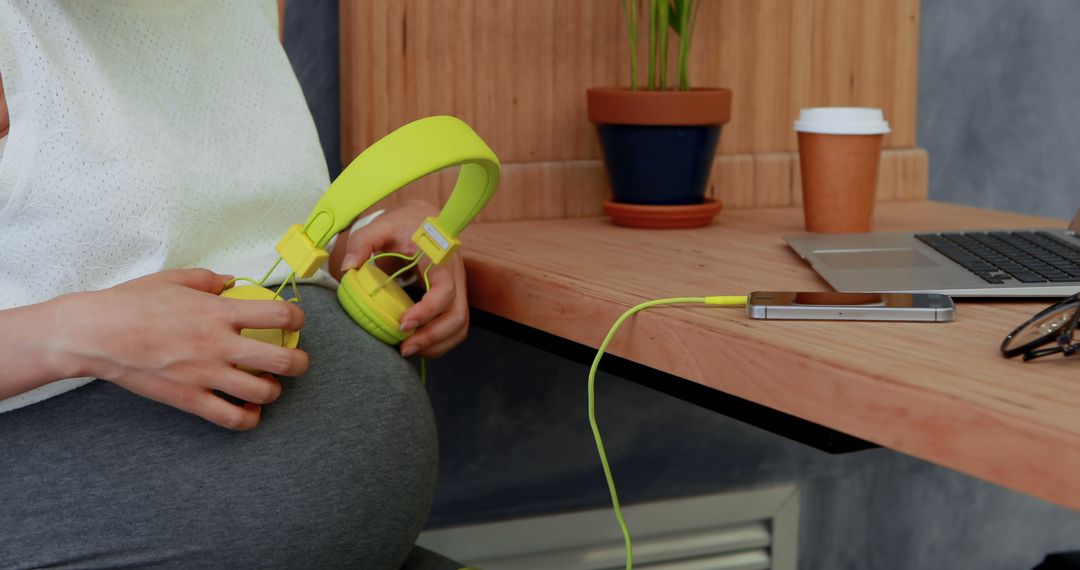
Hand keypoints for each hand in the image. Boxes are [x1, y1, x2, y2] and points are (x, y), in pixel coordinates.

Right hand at [56, 269, 307, 429]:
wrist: (95, 334)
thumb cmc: (131, 303)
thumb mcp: (174, 279)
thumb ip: (208, 280)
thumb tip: (231, 281)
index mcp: (219, 312)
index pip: (279, 316)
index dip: (297, 319)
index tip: (296, 322)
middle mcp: (219, 345)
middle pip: (283, 361)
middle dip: (300, 363)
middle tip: (297, 361)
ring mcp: (206, 375)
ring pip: (263, 393)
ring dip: (275, 390)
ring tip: (269, 385)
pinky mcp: (189, 399)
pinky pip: (231, 418)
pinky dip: (249, 418)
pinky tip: (249, 409)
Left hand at [335, 200, 468, 357]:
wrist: (425, 218)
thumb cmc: (405, 222)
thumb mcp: (382, 225)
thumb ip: (363, 242)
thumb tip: (348, 268)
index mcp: (442, 259)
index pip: (444, 292)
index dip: (427, 312)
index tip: (402, 324)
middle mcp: (456, 277)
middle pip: (458, 316)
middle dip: (433, 337)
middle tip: (404, 348)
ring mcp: (458, 289)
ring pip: (460, 325)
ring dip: (437, 343)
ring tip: (409, 350)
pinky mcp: (453, 298)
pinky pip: (455, 326)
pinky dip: (440, 341)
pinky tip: (418, 344)